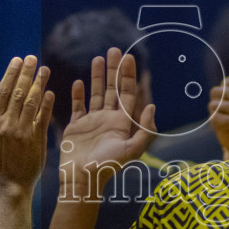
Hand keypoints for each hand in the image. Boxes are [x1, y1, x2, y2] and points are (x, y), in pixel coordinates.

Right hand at [0, 56, 52, 193]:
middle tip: (33, 58)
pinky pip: (42, 118)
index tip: (18, 60)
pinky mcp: (35, 141)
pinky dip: (47, 104)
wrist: (8, 185)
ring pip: (31, 102)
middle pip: (17, 93)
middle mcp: (5, 125)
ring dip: (39, 84)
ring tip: (45, 70)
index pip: (2, 91)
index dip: (11, 74)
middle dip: (26, 73)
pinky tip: (50, 92)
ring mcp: (21, 132)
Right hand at [59, 48, 155, 199]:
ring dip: (97, 77)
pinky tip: (79, 82)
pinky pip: (78, 106)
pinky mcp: (76, 126)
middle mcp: (108, 119)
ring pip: (96, 94)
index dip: (128, 75)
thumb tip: (152, 106)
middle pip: (112, 89)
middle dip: (114, 70)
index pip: (127, 93)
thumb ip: (145, 129)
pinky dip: (79, 94)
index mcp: (122, 122)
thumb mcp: (132, 150)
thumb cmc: (107, 166)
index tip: (128, 57)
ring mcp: (92, 122)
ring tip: (98, 59)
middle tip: (114, 50)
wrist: (82, 179)